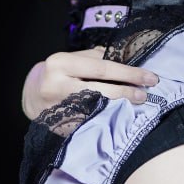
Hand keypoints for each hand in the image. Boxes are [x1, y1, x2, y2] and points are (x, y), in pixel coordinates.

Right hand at [22, 47, 158, 119]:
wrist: (33, 95)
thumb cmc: (59, 73)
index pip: (102, 68)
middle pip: (101, 91)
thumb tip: (129, 60)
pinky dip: (107, 119)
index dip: (128, 73)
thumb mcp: (73, 58)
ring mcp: (58, 109)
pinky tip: (120, 116)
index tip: (150, 77)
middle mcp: (57, 86)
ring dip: (120, 107)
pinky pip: (90, 122)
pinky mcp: (61, 126)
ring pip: (97, 109)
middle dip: (127, 92)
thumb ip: (97, 58)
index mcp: (61, 63)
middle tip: (146, 93)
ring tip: (137, 103)